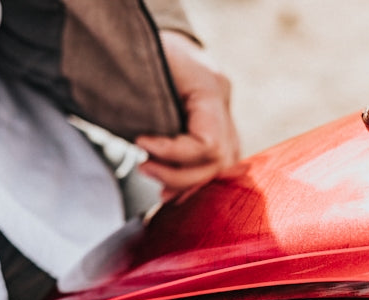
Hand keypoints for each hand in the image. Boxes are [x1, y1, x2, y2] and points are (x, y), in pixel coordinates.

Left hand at [136, 31, 240, 197]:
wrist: (170, 41)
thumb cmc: (155, 47)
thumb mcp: (151, 63)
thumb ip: (153, 103)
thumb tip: (141, 142)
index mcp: (212, 90)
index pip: (208, 143)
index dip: (173, 153)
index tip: (141, 143)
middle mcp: (226, 109)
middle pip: (216, 163)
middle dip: (177, 174)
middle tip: (143, 166)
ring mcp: (227, 123)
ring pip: (220, 170)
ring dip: (185, 183)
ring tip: (153, 176)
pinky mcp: (220, 134)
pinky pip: (215, 166)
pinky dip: (192, 181)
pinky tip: (170, 188)